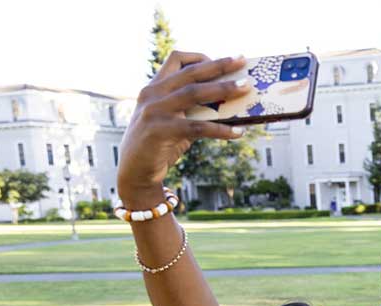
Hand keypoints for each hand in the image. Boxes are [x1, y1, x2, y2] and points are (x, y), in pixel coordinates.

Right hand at [117, 52, 250, 203]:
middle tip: (242, 62)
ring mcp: (154, 111)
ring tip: (245, 89)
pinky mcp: (160, 131)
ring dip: (223, 89)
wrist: (135, 172)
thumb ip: (193, 110)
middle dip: (219, 66)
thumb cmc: (159, 145)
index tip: (225, 61)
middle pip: (190, 73)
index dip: (201, 56)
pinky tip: (239, 132)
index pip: (176, 59)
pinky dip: (221, 129)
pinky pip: (197, 127)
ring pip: (194, 93)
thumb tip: (230, 105)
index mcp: (154, 87)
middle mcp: (152, 94)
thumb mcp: (174, 121)